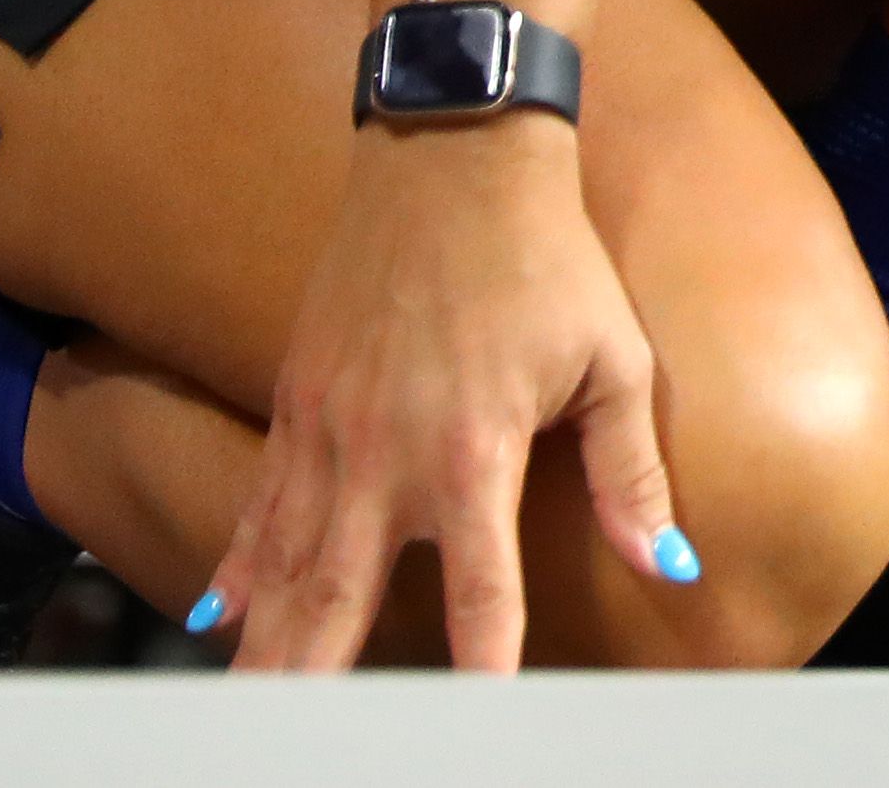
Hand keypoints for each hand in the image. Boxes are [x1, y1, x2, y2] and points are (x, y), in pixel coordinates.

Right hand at [201, 117, 690, 670]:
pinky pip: (260, 503)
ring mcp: (330, 430)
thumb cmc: (548, 261)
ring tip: (253, 706)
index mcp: (475, 452)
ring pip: (288, 567)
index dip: (481, 662)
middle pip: (344, 599)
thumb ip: (631, 472)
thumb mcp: (613, 360)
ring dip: (269, 646)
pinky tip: (218, 617)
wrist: (454, 159)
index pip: (481, 590)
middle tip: (299, 742)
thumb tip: (670, 561)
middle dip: (320, 679)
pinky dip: (239, 566)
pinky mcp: (297, 400)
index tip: (475, 716)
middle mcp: (388, 456)